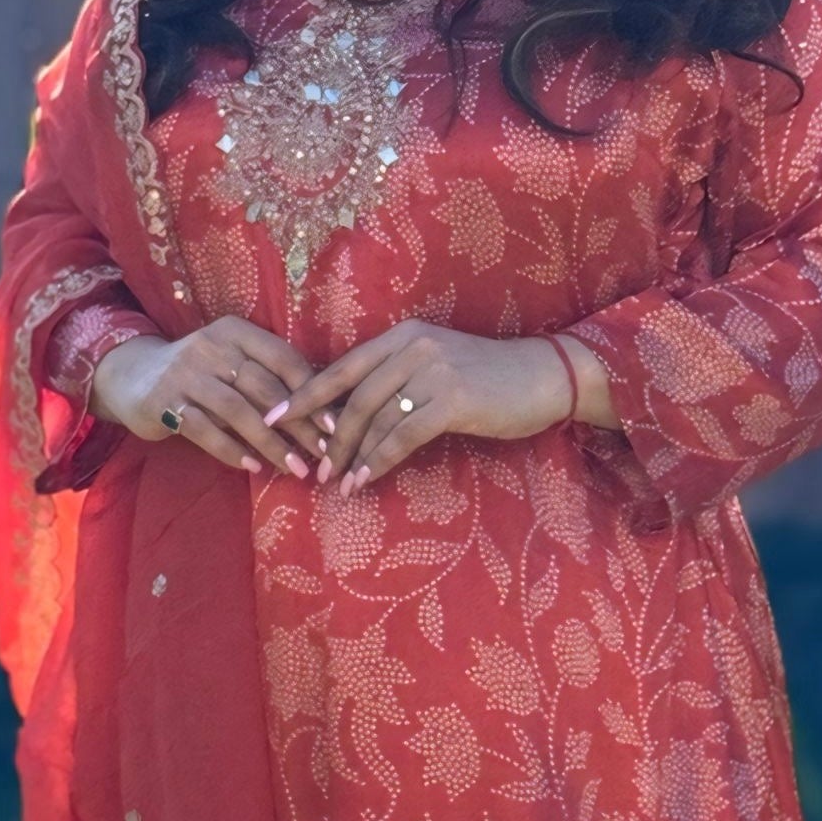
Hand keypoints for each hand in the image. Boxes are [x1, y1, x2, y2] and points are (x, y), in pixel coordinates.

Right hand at [93, 318, 331, 477]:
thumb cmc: (200, 375)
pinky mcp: (164, 402)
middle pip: (265, 388)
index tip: (334, 425)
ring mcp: (185, 374)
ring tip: (294, 469)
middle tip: (321, 454)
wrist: (133, 377)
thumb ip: (267, 380)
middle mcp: (211, 347)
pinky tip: (253, 468)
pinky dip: (231, 450)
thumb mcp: (232, 364)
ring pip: (238, 411)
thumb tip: (322, 414)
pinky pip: (204, 430)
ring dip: (270, 443)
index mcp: (236, 332)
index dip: (312, 392)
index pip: (283, 358)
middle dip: (298, 425)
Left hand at [270, 321, 580, 497]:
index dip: (306, 395)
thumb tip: (355, 418)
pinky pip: (402, 436)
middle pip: (354, 398)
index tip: (276, 418)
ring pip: (375, 419)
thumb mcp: (437, 368)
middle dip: (329, 438)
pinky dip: (379, 461)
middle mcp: (413, 346)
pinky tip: (365, 480)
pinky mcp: (451, 399)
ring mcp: (432, 370)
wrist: (545, 377)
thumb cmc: (490, 380)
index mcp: (404, 336)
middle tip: (313, 470)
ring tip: (337, 484)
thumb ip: (399, 381)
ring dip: (352, 457)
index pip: (343, 367)